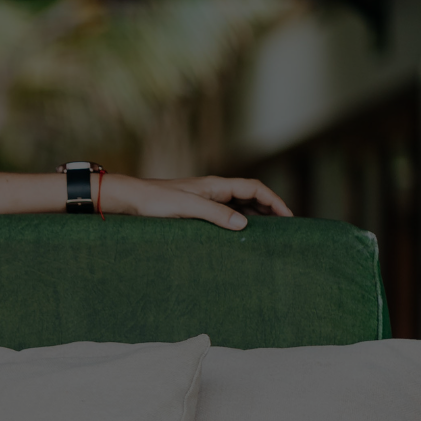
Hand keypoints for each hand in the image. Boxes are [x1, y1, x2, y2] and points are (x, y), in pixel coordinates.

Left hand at [106, 174, 292, 229]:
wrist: (131, 199)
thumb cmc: (155, 201)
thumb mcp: (187, 209)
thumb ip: (215, 215)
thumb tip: (244, 224)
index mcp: (216, 185)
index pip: (255, 188)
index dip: (275, 201)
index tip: (289, 217)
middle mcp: (214, 190)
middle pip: (251, 196)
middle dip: (270, 209)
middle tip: (284, 228)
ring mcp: (205, 199)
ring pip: (238, 205)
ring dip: (254, 216)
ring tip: (267, 233)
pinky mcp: (195, 209)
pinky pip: (224, 214)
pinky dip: (236, 222)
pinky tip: (238, 235)